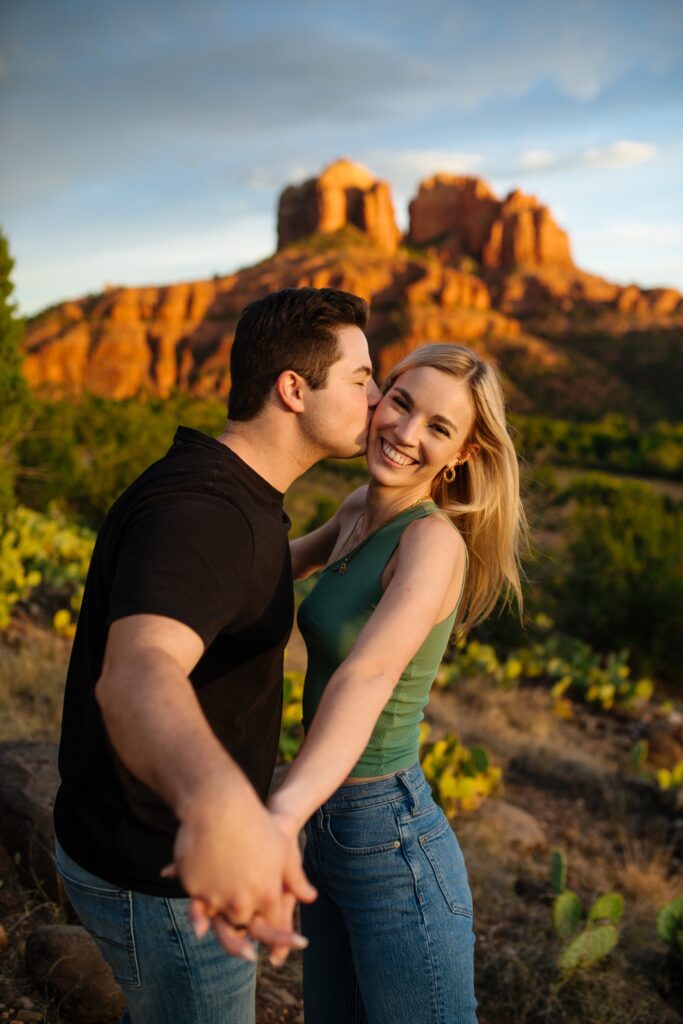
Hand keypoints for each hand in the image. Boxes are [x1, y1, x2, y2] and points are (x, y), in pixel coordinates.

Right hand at [170, 779, 315, 958]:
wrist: (220, 804)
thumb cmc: (257, 824)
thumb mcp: (283, 851)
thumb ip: (295, 880)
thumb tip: (310, 897)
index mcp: (268, 894)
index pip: (274, 927)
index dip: (278, 936)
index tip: (279, 945)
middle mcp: (242, 901)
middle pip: (245, 928)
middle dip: (248, 928)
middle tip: (249, 941)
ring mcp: (216, 897)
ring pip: (220, 921)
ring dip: (223, 918)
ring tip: (224, 911)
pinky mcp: (194, 889)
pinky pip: (198, 905)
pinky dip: (201, 906)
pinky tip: (205, 898)